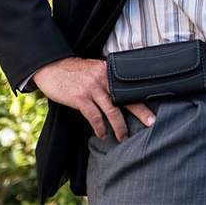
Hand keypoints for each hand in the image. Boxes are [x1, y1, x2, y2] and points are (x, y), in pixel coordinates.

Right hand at [33, 57, 154, 140]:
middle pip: (126, 97)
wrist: (53, 68)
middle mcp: (103, 78)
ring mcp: (92, 88)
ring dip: (120, 126)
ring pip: (112, 110)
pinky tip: (103, 134)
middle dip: (140, 111)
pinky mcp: (80, 98)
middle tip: (151, 122)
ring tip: (124, 137)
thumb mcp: (96, 69)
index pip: (129, 85)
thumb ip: (108, 78)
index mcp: (109, 70)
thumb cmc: (76, 71)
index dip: (142, 96)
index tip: (153, 106)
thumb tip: (123, 92)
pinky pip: (94, 116)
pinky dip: (100, 127)